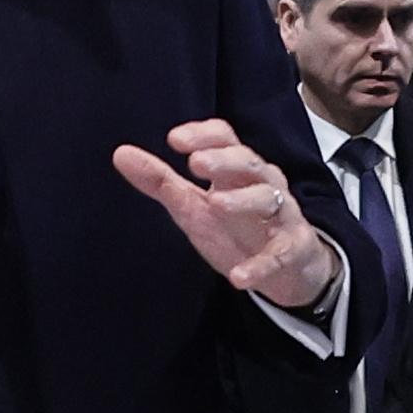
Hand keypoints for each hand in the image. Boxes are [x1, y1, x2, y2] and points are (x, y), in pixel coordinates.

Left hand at [119, 119, 338, 312]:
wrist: (288, 269)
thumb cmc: (237, 228)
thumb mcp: (193, 205)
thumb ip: (160, 181)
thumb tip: (120, 153)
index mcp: (237, 170)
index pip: (226, 138)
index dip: (203, 135)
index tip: (175, 140)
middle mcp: (264, 184)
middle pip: (249, 162)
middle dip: (224, 161)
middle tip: (196, 163)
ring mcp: (282, 216)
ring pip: (268, 199)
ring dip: (243, 200)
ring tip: (216, 203)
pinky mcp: (292, 250)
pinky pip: (279, 255)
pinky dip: (260, 266)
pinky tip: (238, 277)